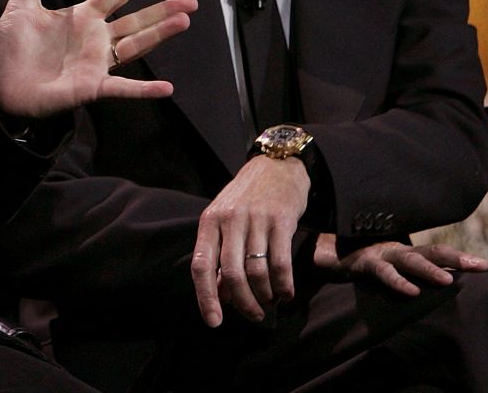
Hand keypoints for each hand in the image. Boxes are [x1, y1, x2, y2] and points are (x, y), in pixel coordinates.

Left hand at [0, 0, 196, 119]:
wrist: (1, 85)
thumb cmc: (13, 49)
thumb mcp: (20, 9)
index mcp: (81, 18)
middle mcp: (95, 40)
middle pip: (135, 22)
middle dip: (162, 11)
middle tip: (192, 1)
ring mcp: (97, 64)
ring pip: (135, 47)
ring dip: (159, 36)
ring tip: (184, 22)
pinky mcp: (92, 88)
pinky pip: (122, 88)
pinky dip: (143, 90)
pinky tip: (166, 88)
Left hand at [191, 156, 309, 326]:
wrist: (276, 164)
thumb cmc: (246, 199)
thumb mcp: (225, 220)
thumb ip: (220, 255)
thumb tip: (220, 295)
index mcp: (210, 221)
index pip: (201, 265)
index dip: (206, 297)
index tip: (213, 322)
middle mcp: (230, 219)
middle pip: (232, 274)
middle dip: (243, 303)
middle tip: (254, 316)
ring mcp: (256, 219)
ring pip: (257, 272)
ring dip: (265, 295)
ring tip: (270, 301)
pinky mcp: (281, 220)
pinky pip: (280, 262)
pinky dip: (283, 285)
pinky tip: (286, 293)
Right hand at [312, 232, 487, 295]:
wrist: (312, 245)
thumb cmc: (345, 254)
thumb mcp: (377, 263)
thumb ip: (395, 269)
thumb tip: (418, 285)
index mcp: (400, 251)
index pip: (434, 252)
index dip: (458, 257)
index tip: (484, 265)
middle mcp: (394, 250)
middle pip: (431, 252)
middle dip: (457, 258)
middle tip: (482, 266)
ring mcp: (378, 254)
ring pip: (410, 260)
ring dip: (430, 269)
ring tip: (450, 281)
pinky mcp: (361, 262)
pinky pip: (383, 273)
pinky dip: (398, 283)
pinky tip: (413, 292)